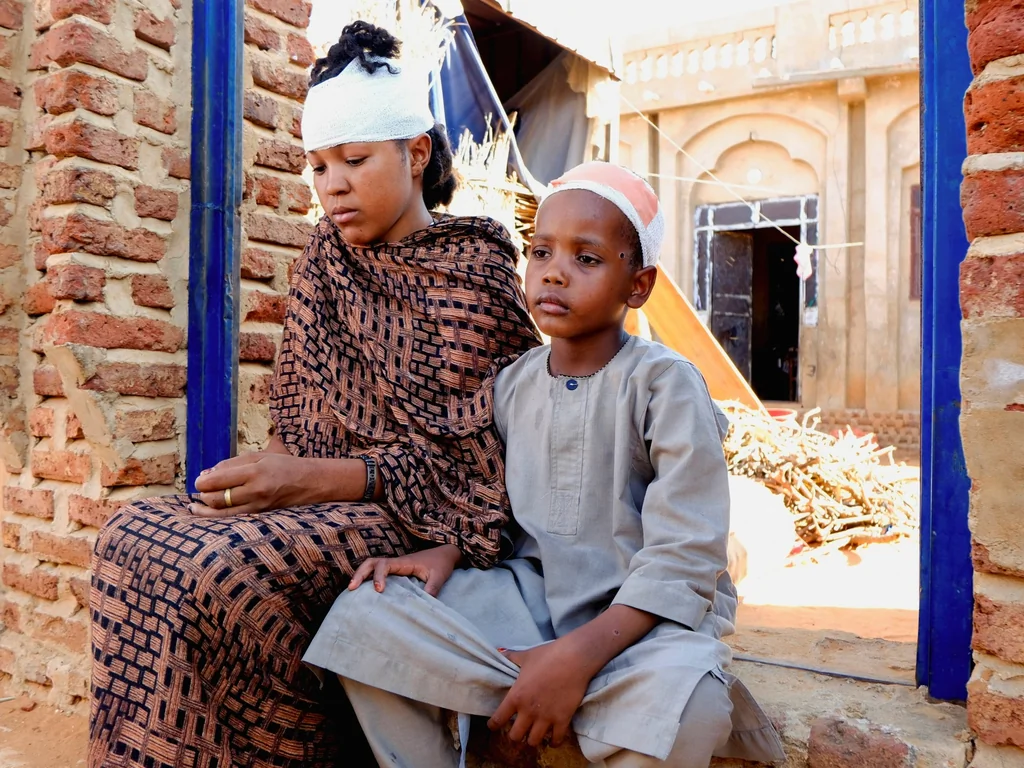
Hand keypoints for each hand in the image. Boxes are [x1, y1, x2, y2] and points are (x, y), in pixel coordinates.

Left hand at [191, 452, 315, 517]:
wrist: (311, 482)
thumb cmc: (284, 465)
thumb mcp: (260, 456)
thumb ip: (232, 464)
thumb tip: (206, 474)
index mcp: (255, 471)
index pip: (219, 480)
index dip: (203, 482)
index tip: (198, 480)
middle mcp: (256, 491)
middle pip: (218, 498)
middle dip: (203, 495)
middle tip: (199, 490)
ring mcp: (258, 506)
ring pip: (223, 513)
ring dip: (206, 510)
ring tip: (195, 506)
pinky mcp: (261, 515)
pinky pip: (234, 518)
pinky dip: (218, 517)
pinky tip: (209, 513)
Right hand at [348, 544, 462, 595]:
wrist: (446, 554)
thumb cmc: (441, 564)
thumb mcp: (439, 577)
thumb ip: (432, 589)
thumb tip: (425, 606)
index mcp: (404, 562)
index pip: (384, 564)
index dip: (378, 576)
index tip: (379, 590)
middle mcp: (396, 562)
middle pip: (371, 562)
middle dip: (360, 573)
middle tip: (351, 588)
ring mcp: (395, 566)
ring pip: (372, 566)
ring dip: (361, 575)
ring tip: (352, 590)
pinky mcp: (396, 571)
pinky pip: (378, 572)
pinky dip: (368, 579)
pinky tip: (364, 592)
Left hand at [488, 639, 591, 747]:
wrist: (573, 658)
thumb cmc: (547, 655)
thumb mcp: (526, 656)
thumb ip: (512, 657)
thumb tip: (500, 652)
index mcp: (516, 696)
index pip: (498, 719)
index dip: (493, 725)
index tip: (493, 726)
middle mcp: (528, 711)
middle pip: (515, 736)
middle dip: (514, 736)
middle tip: (517, 732)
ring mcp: (546, 718)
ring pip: (533, 742)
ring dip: (532, 740)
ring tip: (534, 736)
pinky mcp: (562, 720)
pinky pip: (556, 740)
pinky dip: (553, 742)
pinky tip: (552, 739)